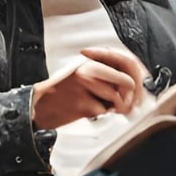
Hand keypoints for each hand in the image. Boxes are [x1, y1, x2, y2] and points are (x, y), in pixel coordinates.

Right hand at [31, 47, 148, 129]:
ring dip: (113, 108)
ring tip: (99, 107)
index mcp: (93, 61)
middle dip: (129, 98)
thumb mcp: (86, 76)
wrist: (39, 105)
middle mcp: (90, 69)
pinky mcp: (81, 102)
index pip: (127, 63)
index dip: (136, 80)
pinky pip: (103, 111)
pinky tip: (86, 111)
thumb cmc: (64, 93)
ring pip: (117, 98)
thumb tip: (135, 86)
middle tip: (122, 105)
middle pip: (128, 82)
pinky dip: (99, 114)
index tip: (134, 91)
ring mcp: (86, 85)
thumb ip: (108, 77)